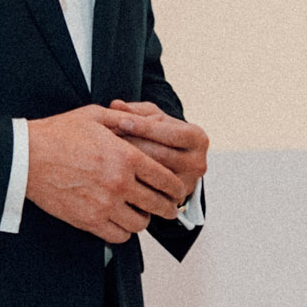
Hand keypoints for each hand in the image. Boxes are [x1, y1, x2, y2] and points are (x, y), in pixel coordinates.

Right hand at [26, 105, 192, 241]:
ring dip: (145, 219)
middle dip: (168, 207)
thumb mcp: (95, 116)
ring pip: (140, 223)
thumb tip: (149, 122)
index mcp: (125, 156)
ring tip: (142, 214)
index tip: (177, 191)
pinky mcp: (88, 220)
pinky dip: (124, 232)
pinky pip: (118, 235)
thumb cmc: (58, 134)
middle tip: (168, 207)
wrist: (26, 157)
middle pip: (157, 204)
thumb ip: (126, 119)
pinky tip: (121, 222)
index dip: (175, 187)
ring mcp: (104, 204)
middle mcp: (119, 182)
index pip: (164, 178)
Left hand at [95, 99, 209, 208]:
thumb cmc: (161, 135)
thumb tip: (116, 105)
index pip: (171, 133)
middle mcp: (198, 163)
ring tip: (108, 153)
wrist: (174, 162)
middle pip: (162, 155)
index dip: (144, 126)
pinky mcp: (174, 201)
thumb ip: (137, 111)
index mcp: (198, 139)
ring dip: (130, 164)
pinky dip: (132, 180)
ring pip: (155, 175)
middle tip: (108, 139)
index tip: (120, 120)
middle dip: (134, 145)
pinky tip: (114, 172)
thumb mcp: (154, 118)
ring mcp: (188, 184)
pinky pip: (150, 191)